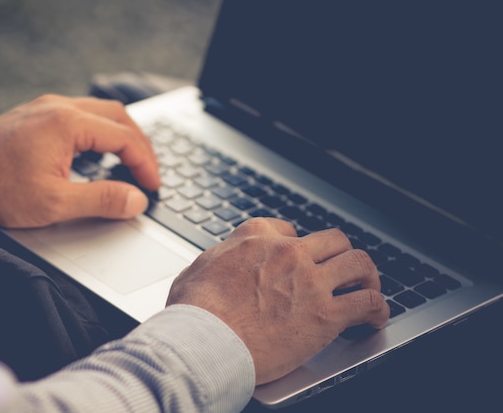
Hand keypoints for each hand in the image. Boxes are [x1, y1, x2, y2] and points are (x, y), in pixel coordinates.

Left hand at [0, 94, 159, 227]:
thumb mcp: (54, 203)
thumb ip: (102, 200)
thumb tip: (136, 200)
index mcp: (68, 123)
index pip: (125, 138)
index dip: (145, 164)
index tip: (153, 187)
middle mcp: (59, 107)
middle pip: (118, 117)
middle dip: (140, 145)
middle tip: (149, 172)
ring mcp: (46, 108)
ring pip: (100, 113)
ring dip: (121, 136)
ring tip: (131, 163)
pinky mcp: (36, 115)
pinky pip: (81, 115)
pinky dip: (100, 133)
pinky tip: (99, 153)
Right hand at [166, 218, 389, 384]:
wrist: (204, 341)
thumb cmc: (195, 310)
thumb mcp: (200, 267)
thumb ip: (221, 257)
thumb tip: (223, 260)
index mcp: (257, 238)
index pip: (289, 230)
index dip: (299, 244)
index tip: (301, 257)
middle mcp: (289, 253)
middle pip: (334, 240)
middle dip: (341, 254)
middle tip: (342, 269)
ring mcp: (311, 282)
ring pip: (359, 264)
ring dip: (367, 275)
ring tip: (368, 287)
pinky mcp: (326, 315)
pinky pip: (368, 303)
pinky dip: (377, 309)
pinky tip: (375, 318)